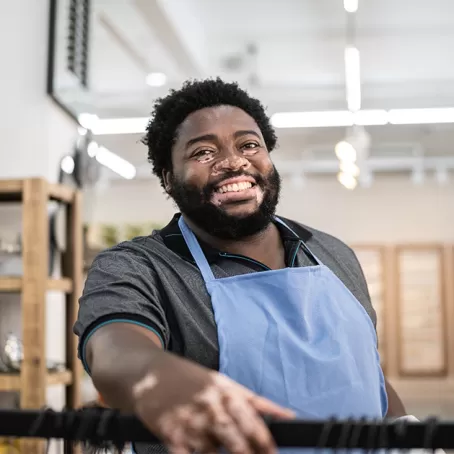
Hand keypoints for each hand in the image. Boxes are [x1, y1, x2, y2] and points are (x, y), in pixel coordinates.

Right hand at [132, 355, 294, 453]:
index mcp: (228, 394)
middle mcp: (212, 408)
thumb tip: (288, 416)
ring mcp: (192, 423)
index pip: (255, 426)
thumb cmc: (191, 378)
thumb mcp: (225, 383)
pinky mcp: (171, 435)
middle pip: (239, 444)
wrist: (150, 373)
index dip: (267, 447)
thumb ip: (257, 402)